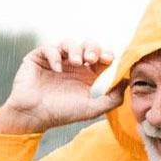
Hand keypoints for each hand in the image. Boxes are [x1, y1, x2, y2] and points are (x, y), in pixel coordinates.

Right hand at [0, 40, 125, 134]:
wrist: (33, 117)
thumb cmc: (61, 114)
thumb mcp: (91, 109)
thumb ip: (111, 99)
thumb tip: (127, 82)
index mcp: (85, 75)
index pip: (100, 57)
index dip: (105, 54)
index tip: (108, 59)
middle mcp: (71, 65)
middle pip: (87, 45)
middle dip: (92, 48)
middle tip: (91, 59)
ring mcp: (54, 61)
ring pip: (68, 43)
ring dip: (74, 49)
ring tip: (75, 62)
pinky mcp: (37, 59)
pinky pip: (48, 49)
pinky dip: (54, 56)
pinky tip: (57, 69)